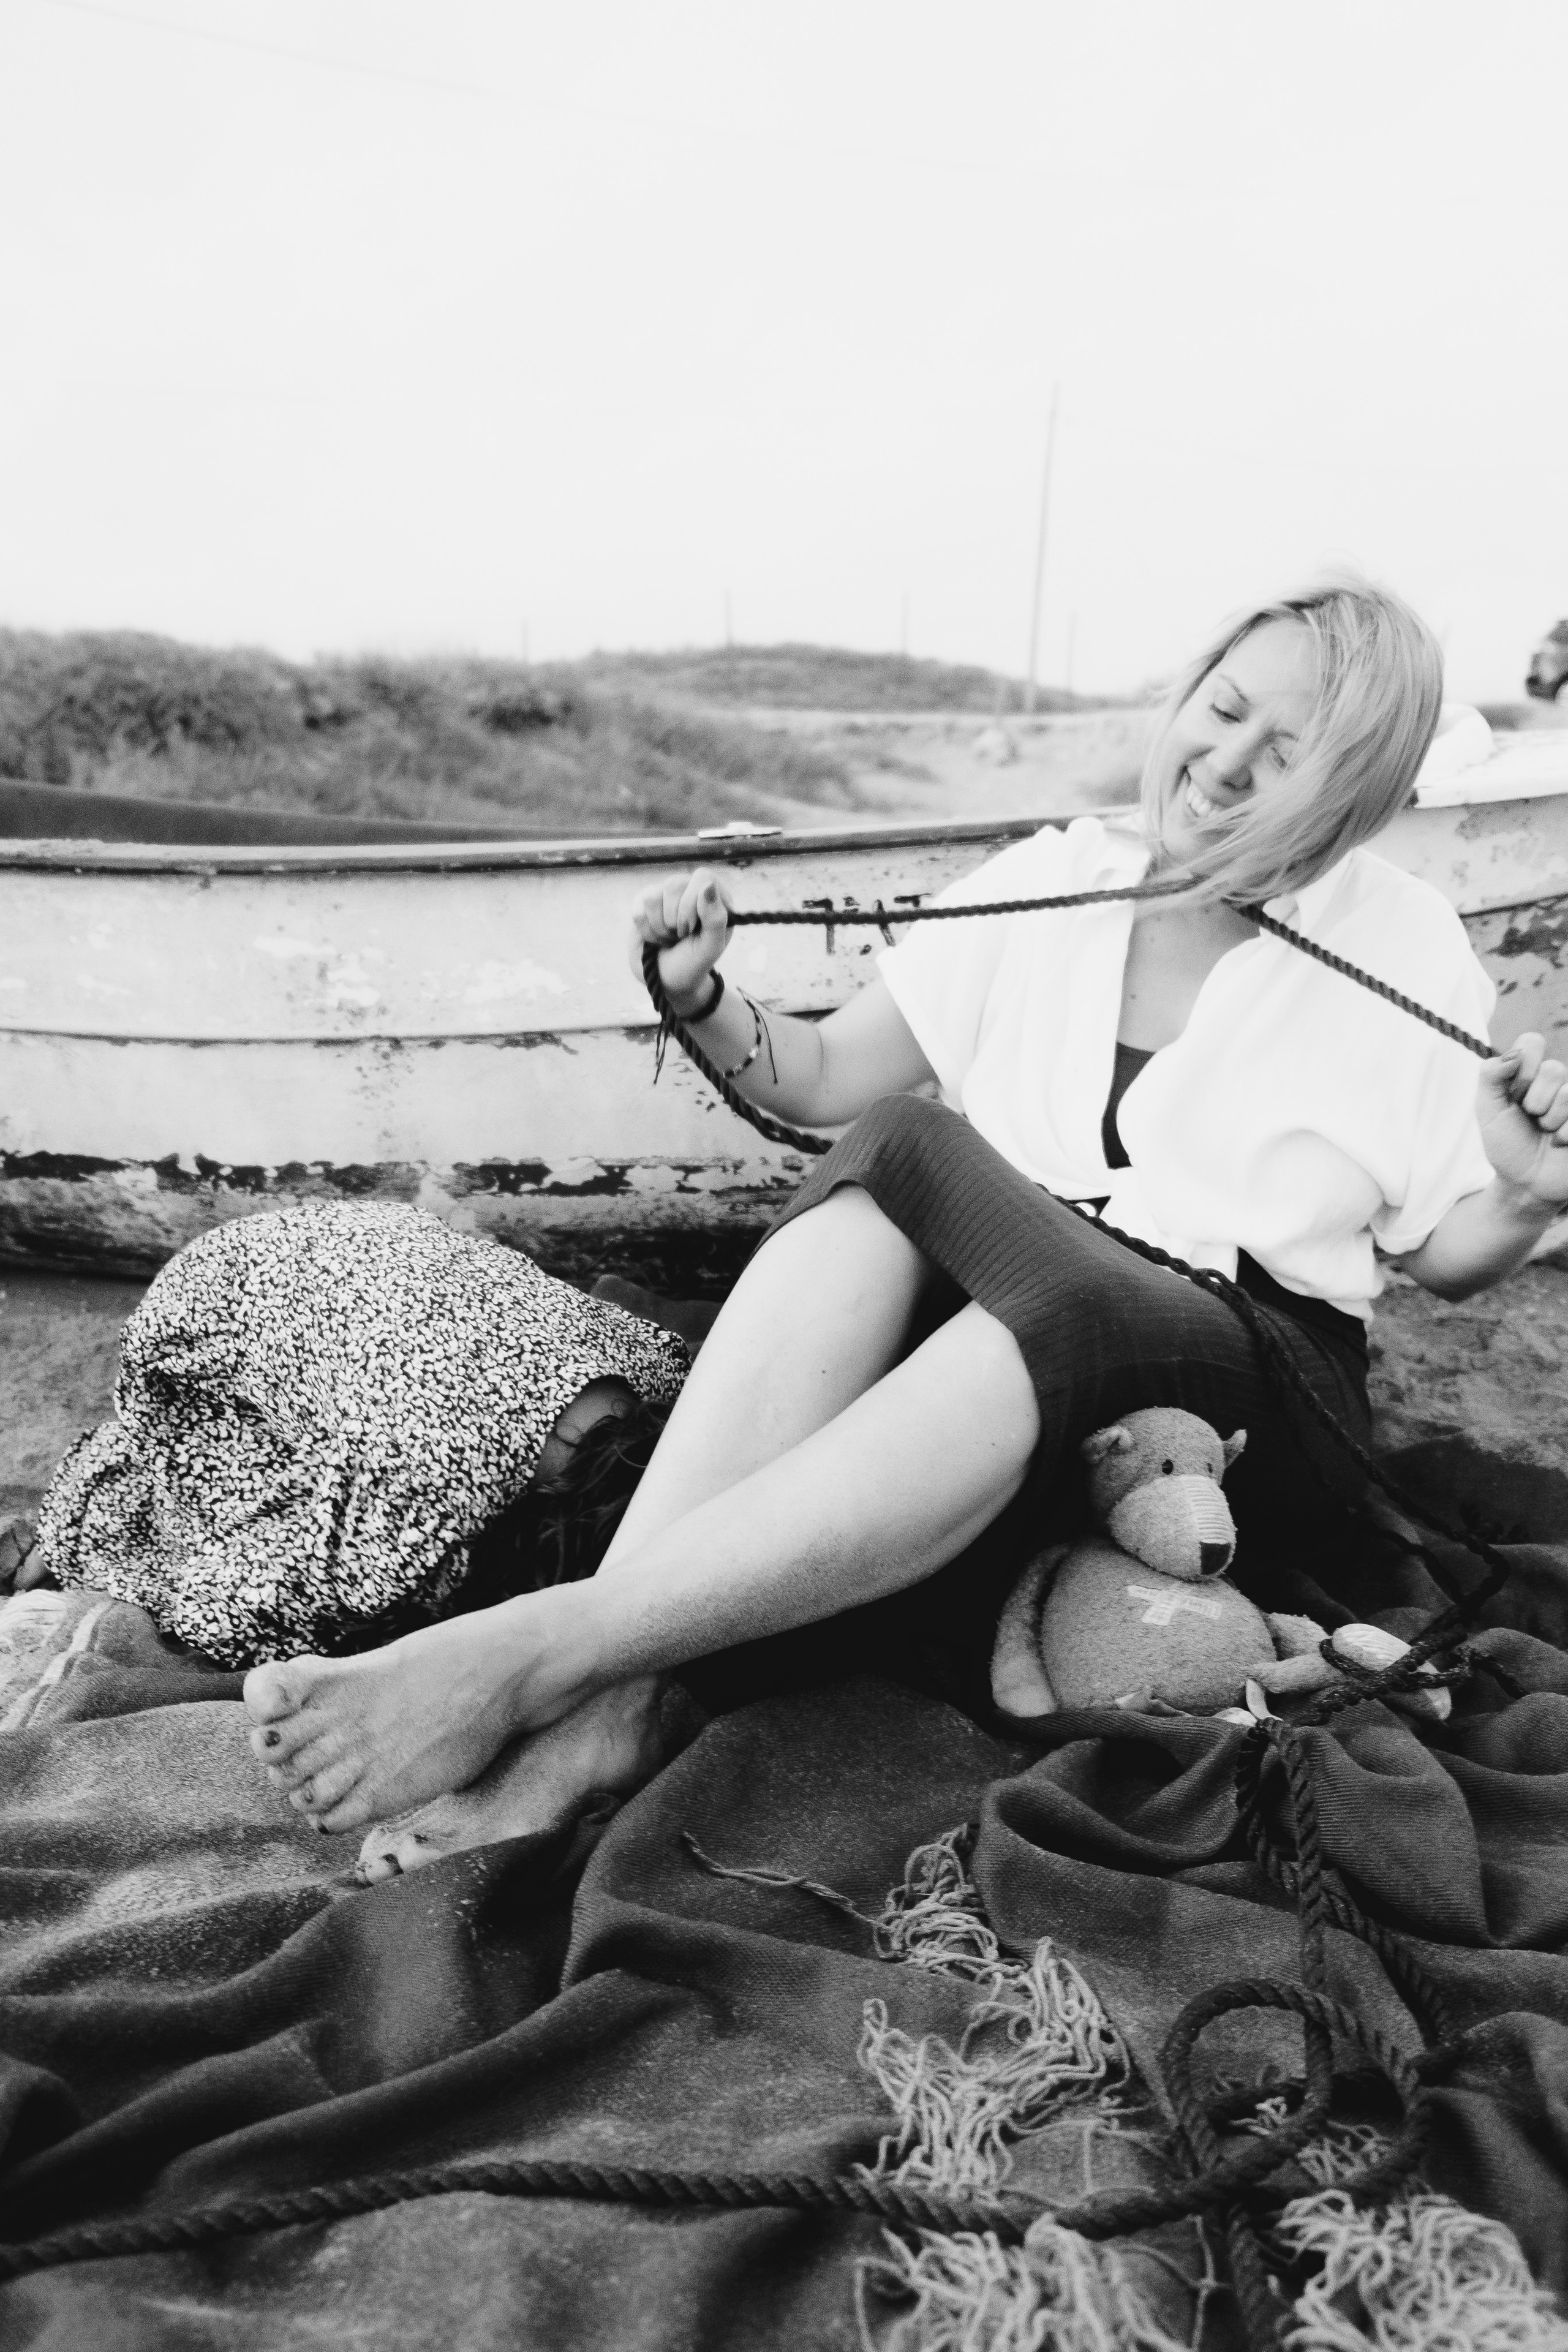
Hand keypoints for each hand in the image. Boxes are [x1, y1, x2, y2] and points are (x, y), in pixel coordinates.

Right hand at [628, 867, 734, 1013]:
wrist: (668, 980)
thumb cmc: (694, 963)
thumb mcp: (711, 947)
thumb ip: (716, 918)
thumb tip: (707, 885)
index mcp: (714, 896)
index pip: (702, 877)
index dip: (693, 904)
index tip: (694, 929)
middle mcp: (689, 890)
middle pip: (674, 884)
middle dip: (676, 920)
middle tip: (682, 936)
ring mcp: (665, 895)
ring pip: (652, 897)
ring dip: (661, 928)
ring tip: (671, 938)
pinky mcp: (643, 904)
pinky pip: (638, 908)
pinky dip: (647, 931)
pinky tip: (657, 937)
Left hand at [1476, 1033, 1567, 1208]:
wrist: (1526, 1184)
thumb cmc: (1507, 1145)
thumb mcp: (1488, 1110)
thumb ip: (1491, 1075)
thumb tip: (1514, 1053)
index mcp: (1532, 1071)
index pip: (1532, 1042)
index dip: (1521, 1070)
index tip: (1513, 1095)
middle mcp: (1560, 1081)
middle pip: (1554, 1069)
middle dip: (1535, 1101)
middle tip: (1532, 1119)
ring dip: (1551, 1120)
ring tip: (1548, 1133)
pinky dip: (1565, 1134)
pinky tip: (1562, 1143)